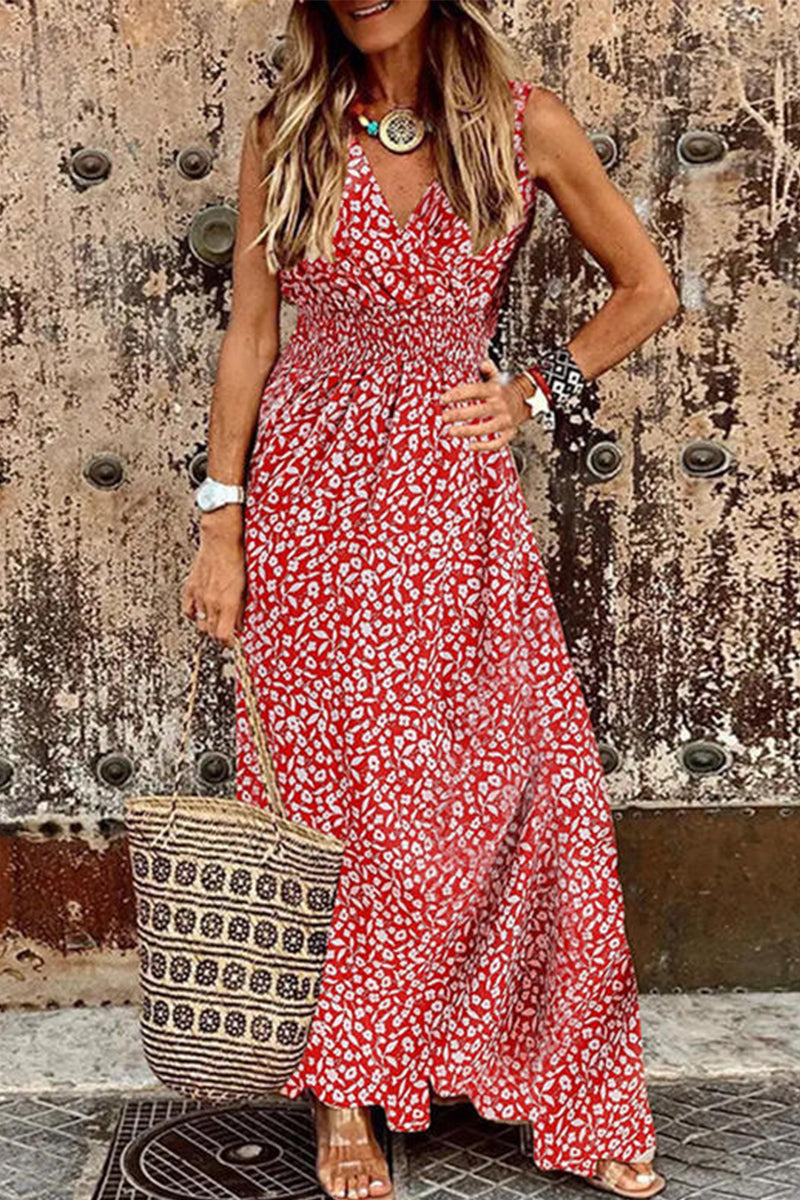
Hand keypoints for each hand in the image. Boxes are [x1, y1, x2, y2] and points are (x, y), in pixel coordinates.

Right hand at [181, 508, 245, 647]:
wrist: (220, 540)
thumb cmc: (237, 559)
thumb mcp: (246, 586)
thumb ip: (241, 608)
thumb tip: (240, 625)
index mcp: (227, 603)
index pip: (223, 636)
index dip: (228, 643)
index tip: (233, 643)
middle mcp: (211, 602)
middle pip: (210, 632)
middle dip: (219, 635)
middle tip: (227, 631)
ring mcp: (199, 596)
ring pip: (199, 623)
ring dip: (208, 625)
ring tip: (216, 621)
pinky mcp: (191, 587)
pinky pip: (188, 610)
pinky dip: (194, 614)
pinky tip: (201, 612)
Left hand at [438, 356, 528, 451]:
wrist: (529, 399)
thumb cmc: (506, 390)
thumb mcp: (498, 376)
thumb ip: (488, 370)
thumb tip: (483, 363)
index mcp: (496, 390)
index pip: (474, 391)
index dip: (458, 394)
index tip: (443, 399)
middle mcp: (501, 405)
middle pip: (478, 411)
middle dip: (459, 414)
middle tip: (444, 417)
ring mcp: (506, 420)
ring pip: (486, 428)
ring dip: (467, 431)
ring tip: (451, 431)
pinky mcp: (509, 432)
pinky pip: (498, 442)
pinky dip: (485, 446)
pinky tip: (471, 446)